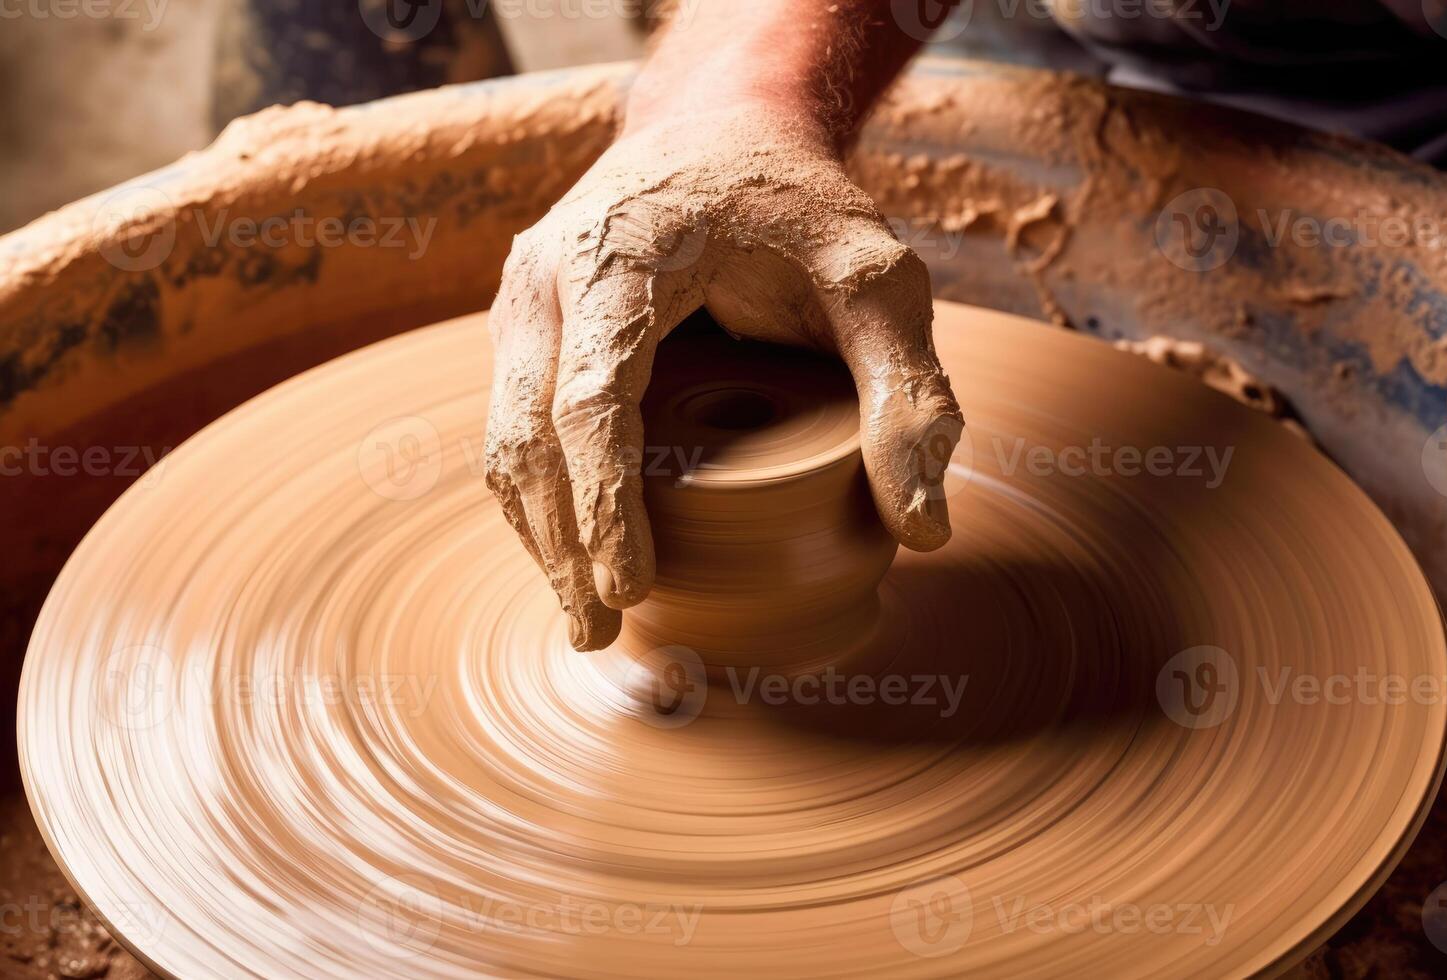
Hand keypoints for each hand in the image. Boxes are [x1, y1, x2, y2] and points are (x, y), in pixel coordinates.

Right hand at [483, 100, 962, 650]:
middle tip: (599, 635)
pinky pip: (511, 421)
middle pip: (524, 434)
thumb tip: (921, 530)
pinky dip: (537, 494)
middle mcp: (547, 278)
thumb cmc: (799, 204)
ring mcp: (523, 300)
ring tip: (583, 616)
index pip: (590, 400)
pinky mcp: (526, 325)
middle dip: (558, 544)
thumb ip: (907, 392)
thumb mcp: (877, 280)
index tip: (628, 590)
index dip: (603, 503)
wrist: (721, 124)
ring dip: (537, 531)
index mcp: (620, 258)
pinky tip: (573, 551)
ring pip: (503, 437)